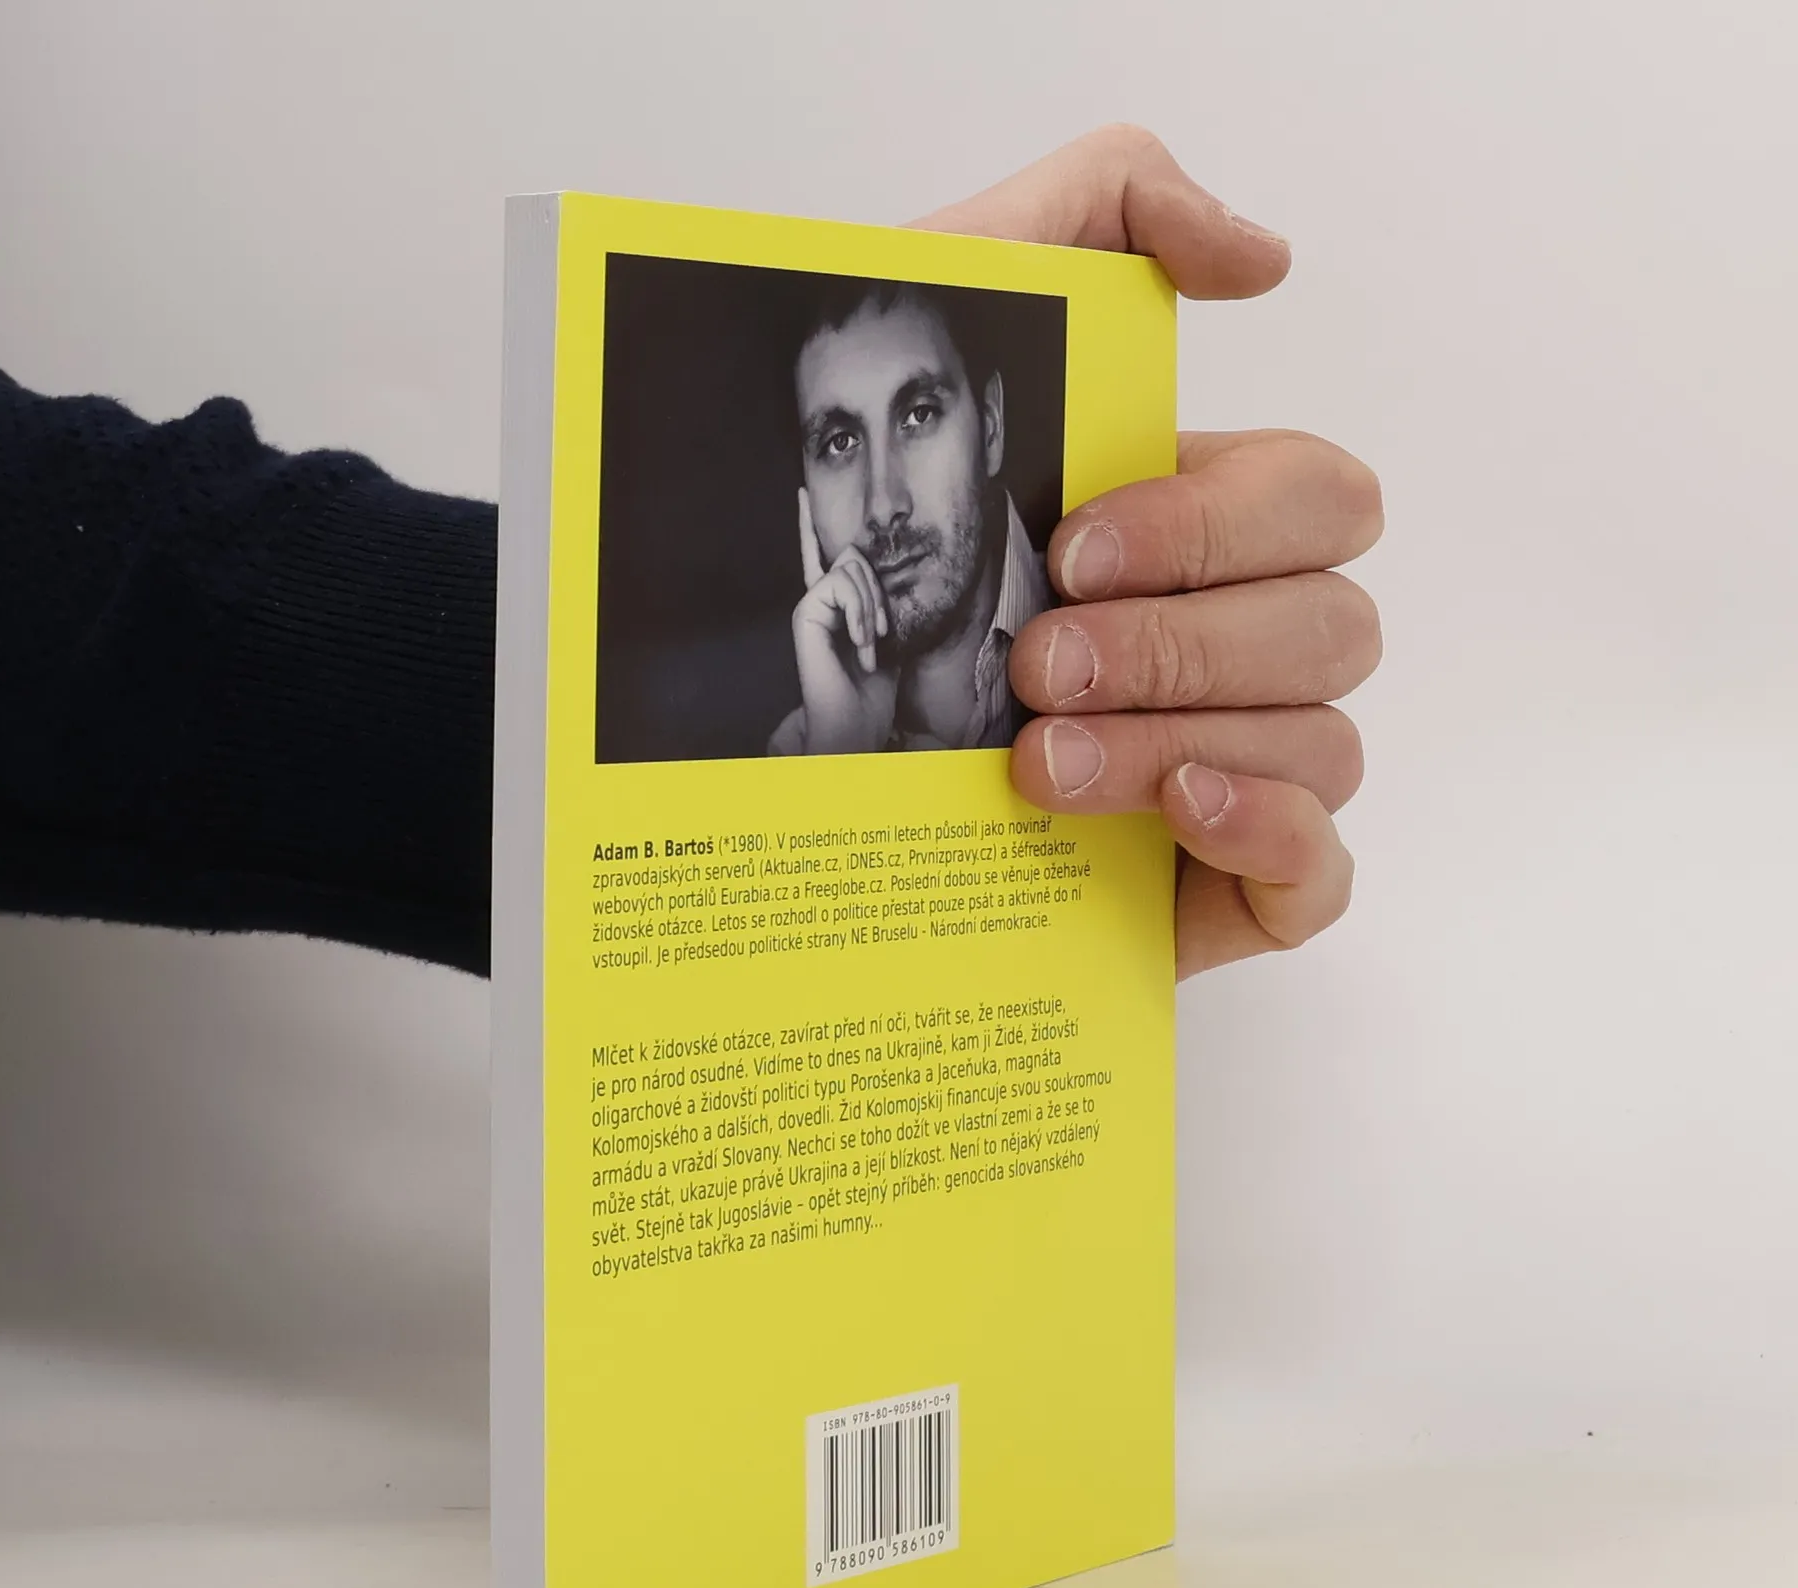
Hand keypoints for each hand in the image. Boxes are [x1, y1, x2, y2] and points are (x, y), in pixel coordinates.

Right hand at [790, 486, 896, 754]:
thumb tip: (886, 569)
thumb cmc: (874, 691)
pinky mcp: (805, 611)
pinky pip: (841, 584)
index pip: (823, 557)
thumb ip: (883, 602)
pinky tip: (860, 642)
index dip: (809, 525)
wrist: (856, 723)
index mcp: (834, 606)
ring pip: (851, 566)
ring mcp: (809, 605)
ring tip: (870, 645)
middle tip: (880, 634)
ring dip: (872, 607)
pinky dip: (860, 611)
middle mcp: (817, 601)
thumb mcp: (888, 637)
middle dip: (878, 590)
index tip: (801, 491)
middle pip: (853, 555)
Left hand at [913, 126, 1382, 977]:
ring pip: (1324, 740)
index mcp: (1197, 529)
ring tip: (1039, 763)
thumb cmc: (853, 532)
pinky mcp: (1218, 889)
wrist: (742, 754)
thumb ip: (1101, 210)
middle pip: (1333, 624)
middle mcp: (1233, 645)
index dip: (1215, 525)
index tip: (1064, 554)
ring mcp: (1236, 769)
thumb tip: (1264, 256)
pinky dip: (1271, 832)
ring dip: (1184, 740)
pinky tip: (1175, 812)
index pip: (1319, 501)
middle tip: (1037, 667)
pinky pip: (1322, 871)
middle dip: (1181, 644)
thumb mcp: (945, 308)